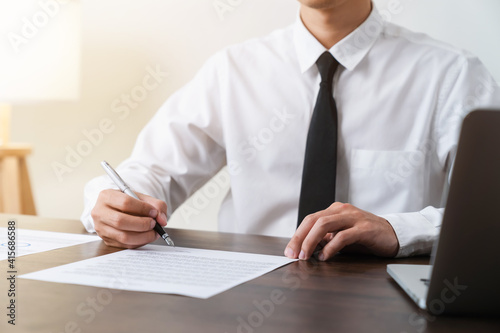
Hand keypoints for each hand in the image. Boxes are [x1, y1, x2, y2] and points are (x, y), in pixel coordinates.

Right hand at [91, 189, 167, 247]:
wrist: (116, 209)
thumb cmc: (129, 202)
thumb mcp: (142, 198)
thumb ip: (156, 205)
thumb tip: (162, 220)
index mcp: (106, 196)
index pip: (125, 203)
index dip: (142, 209)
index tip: (154, 212)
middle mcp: (99, 212)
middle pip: (121, 221)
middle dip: (142, 224)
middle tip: (154, 224)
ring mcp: (100, 228)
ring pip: (123, 236)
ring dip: (143, 236)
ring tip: (153, 232)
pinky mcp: (106, 240)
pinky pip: (125, 245)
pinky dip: (139, 242)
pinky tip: (146, 237)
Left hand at [284, 202, 398, 260]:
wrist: (394, 235)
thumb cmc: (367, 237)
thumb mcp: (342, 236)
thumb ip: (326, 239)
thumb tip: (306, 249)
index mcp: (335, 210)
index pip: (310, 219)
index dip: (297, 234)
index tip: (290, 250)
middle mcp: (342, 210)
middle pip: (314, 220)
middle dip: (300, 238)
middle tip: (293, 254)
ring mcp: (353, 218)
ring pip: (324, 225)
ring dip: (311, 241)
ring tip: (305, 256)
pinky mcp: (364, 228)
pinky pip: (343, 236)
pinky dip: (331, 247)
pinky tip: (325, 257)